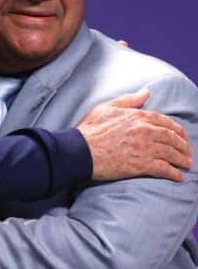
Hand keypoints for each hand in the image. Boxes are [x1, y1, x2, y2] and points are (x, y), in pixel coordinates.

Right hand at [77, 88, 192, 181]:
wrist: (81, 150)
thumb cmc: (90, 129)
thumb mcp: (107, 107)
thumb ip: (129, 100)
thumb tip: (146, 92)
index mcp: (137, 116)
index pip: (164, 121)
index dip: (176, 129)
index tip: (182, 135)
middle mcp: (144, 131)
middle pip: (171, 138)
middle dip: (183, 145)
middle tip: (187, 151)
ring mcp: (144, 148)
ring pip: (171, 153)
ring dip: (182, 159)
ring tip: (187, 164)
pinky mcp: (141, 165)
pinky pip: (164, 169)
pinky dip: (174, 173)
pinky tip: (178, 176)